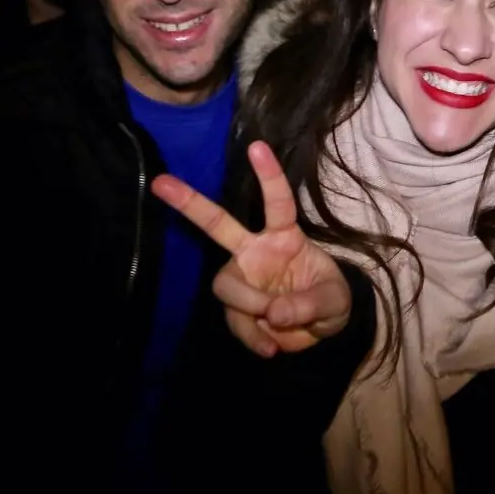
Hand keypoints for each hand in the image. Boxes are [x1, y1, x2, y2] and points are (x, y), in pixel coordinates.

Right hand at [152, 141, 352, 357]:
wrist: (320, 332)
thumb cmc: (329, 300)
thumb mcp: (334, 301)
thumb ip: (310, 304)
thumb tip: (273, 312)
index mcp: (285, 236)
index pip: (278, 202)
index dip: (268, 176)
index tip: (257, 146)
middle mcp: (255, 251)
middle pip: (218, 224)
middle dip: (189, 203)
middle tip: (160, 183)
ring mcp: (241, 278)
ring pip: (226, 286)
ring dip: (250, 306)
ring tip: (277, 324)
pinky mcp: (235, 308)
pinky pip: (235, 321)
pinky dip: (253, 336)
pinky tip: (271, 346)